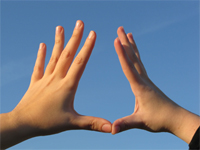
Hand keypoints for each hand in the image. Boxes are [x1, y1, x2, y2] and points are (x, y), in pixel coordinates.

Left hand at [1, 20, 110, 148]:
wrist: (22, 123)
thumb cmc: (47, 123)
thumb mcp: (73, 123)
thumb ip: (92, 124)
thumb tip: (111, 128)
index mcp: (67, 85)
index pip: (80, 62)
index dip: (87, 47)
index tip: (92, 33)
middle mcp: (56, 78)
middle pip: (67, 54)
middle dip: (75, 37)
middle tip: (79, 23)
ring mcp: (45, 79)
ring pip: (53, 57)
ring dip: (58, 42)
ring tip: (60, 27)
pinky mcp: (36, 82)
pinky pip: (39, 66)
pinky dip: (41, 55)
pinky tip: (42, 44)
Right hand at [112, 26, 199, 143]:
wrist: (176, 118)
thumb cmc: (160, 120)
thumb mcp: (141, 122)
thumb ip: (126, 124)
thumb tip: (111, 129)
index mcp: (140, 87)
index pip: (128, 67)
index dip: (122, 54)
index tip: (117, 40)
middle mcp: (143, 79)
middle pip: (133, 57)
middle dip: (126, 42)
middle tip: (120, 28)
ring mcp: (146, 79)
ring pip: (137, 59)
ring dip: (132, 46)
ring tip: (128, 34)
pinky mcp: (147, 81)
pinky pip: (140, 64)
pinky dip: (136, 55)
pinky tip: (133, 53)